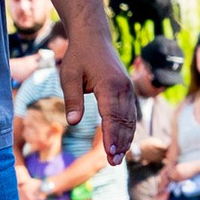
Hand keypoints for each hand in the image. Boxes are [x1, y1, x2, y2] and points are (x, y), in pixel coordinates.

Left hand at [62, 29, 138, 164]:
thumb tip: (72, 122)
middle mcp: (124, 88)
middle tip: (112, 163)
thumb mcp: (69, 75)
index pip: (112, 117)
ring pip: (130, 119)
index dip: (111, 137)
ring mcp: (128, 89)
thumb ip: (72, 99)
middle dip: (119, 143)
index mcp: (110, 85)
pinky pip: (130, 113)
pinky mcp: (127, 90)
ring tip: (117, 158)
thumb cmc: (79, 55)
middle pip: (124, 121)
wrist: (93, 36)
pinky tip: (122, 142)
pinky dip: (127, 129)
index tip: (109, 154)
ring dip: (125, 139)